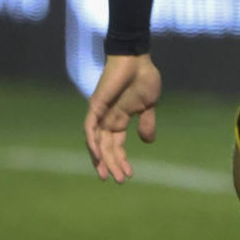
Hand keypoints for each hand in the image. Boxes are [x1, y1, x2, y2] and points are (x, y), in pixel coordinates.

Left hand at [84, 54, 161, 181]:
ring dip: (102, 159)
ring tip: (107, 175)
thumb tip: (147, 142)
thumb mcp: (149, 105)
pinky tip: (97, 155)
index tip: (129, 175)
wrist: (136, 59)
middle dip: (113, 165)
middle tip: (120, 180)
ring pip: (97, 143)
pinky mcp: (95, 106)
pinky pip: (90, 128)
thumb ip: (147, 123)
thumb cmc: (144, 77)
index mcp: (119, 120)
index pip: (117, 146)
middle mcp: (107, 120)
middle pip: (107, 148)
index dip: (121, 161)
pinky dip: (92, 142)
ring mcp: (99, 114)